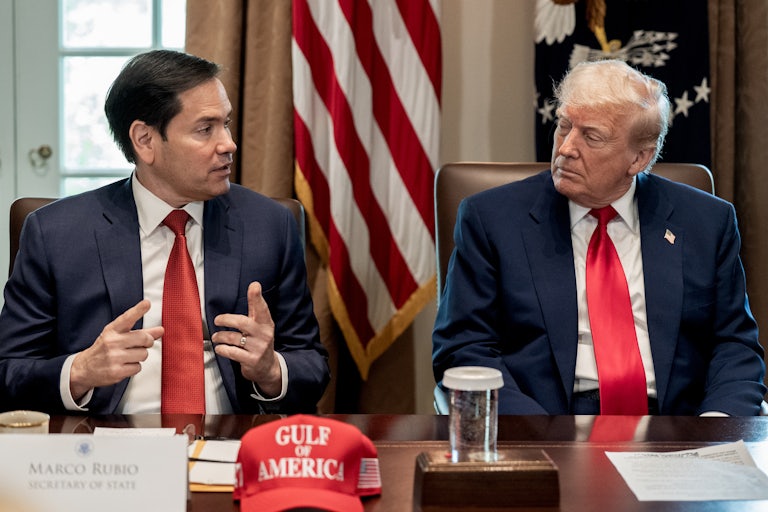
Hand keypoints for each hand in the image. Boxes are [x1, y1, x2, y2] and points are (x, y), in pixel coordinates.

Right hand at [69, 300, 162, 399]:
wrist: (85, 368)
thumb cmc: (105, 349)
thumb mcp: (118, 336)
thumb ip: (141, 332)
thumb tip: (161, 330)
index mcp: (112, 330)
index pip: (127, 318)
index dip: (138, 310)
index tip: (146, 303)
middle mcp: (112, 342)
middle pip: (144, 338)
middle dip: (147, 342)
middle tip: (142, 344)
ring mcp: (113, 357)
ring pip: (143, 354)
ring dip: (140, 356)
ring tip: (128, 356)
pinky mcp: (116, 372)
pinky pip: (137, 367)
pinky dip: (134, 367)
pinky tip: (124, 365)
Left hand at [212, 281, 281, 396]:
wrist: (267, 368)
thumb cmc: (259, 342)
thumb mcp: (261, 325)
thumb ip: (256, 308)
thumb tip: (254, 284)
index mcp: (266, 323)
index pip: (261, 308)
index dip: (257, 297)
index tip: (254, 286)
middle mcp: (264, 334)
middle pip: (242, 322)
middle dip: (225, 319)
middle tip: (217, 320)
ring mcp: (258, 348)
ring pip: (233, 338)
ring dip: (220, 336)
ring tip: (216, 337)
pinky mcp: (251, 360)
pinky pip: (231, 352)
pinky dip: (222, 349)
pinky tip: (220, 348)